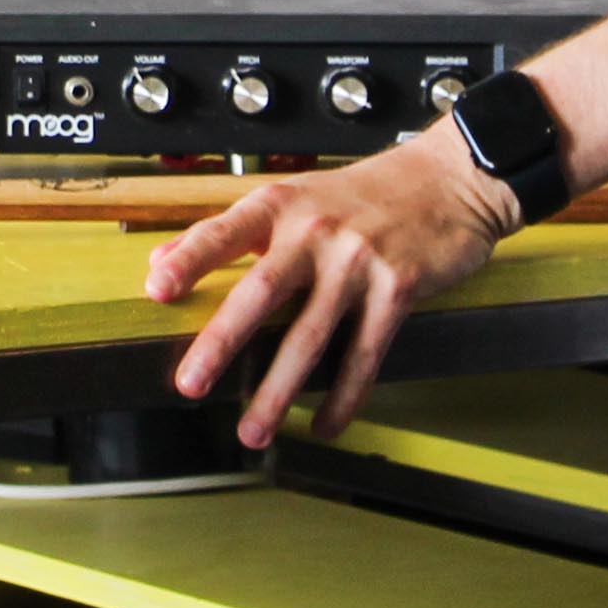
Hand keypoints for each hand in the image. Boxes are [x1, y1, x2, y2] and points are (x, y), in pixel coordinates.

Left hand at [140, 132, 513, 444]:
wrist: (450, 178)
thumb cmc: (367, 191)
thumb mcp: (295, 196)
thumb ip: (229, 230)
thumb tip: (161, 259)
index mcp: (282, 205)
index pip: (224, 232)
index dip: (190, 260)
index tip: (157, 290)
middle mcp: (316, 231)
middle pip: (262, 291)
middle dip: (222, 342)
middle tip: (191, 384)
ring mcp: (358, 261)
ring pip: (311, 335)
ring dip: (279, 390)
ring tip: (253, 429)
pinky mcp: (397, 289)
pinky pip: (364, 353)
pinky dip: (344, 396)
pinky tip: (326, 424)